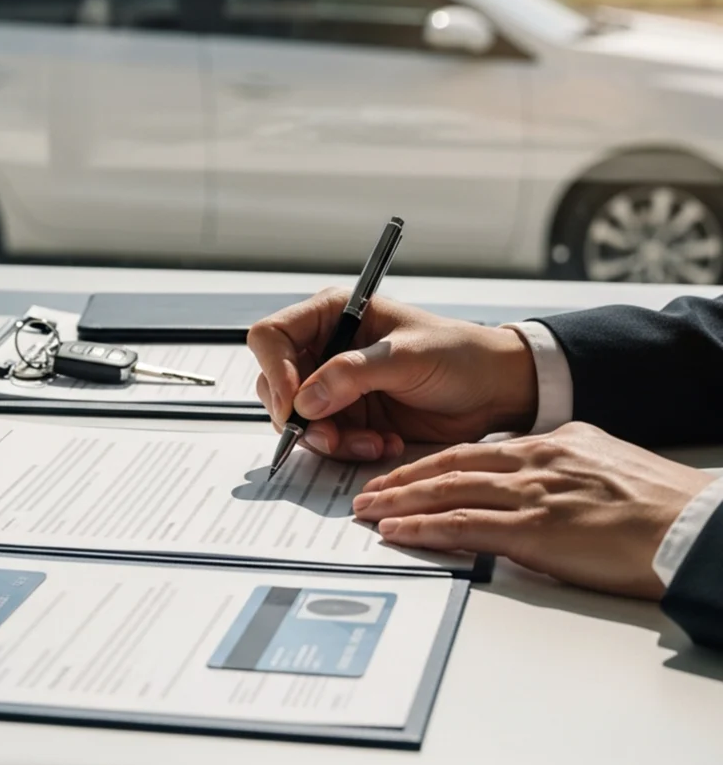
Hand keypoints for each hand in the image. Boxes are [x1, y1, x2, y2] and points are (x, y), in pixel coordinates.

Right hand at [247, 288, 538, 460]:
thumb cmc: (459, 356)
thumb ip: (353, 374)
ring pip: (298, 419)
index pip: (272, 337)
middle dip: (301, 417)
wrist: (493, 391)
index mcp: (333, 315)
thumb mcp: (406, 357)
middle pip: (276, 384)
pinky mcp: (348, 417)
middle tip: (331, 436)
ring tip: (372, 442)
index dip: (275, 371)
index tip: (295, 405)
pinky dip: (348, 449)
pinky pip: (325, 440)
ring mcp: (334, 385)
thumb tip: (305, 399)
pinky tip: (382, 443)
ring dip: (329, 439)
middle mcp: (325, 348)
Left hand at [352, 421, 713, 598]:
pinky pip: (464, 526)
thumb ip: (559, 469)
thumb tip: (530, 485)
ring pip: (447, 492)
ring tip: (368, 510)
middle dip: (402, 479)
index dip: (431, 463)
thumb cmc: (658, 505)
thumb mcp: (603, 466)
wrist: (694, 527)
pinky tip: (399, 532)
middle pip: (450, 466)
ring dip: (400, 502)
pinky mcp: (534, 531)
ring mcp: (531, 495)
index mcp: (552, 444)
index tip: (404, 474)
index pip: (474, 451)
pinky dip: (424, 528)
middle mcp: (535, 462)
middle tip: (368, 490)